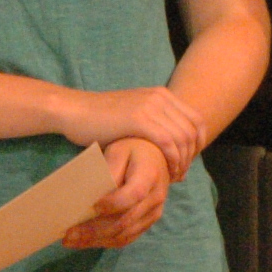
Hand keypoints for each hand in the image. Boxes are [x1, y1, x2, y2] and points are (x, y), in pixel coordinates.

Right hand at [55, 86, 205, 181]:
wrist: (74, 111)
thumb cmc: (97, 118)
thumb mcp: (131, 114)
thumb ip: (149, 121)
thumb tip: (163, 140)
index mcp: (161, 94)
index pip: (195, 119)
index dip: (198, 144)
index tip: (186, 162)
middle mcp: (160, 97)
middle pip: (193, 130)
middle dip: (192, 155)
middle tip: (181, 174)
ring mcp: (151, 107)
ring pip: (183, 138)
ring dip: (183, 161)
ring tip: (173, 176)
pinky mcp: (139, 120)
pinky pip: (168, 142)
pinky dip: (172, 160)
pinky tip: (166, 172)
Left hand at [62, 138, 170, 251]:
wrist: (156, 157)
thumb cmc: (133, 150)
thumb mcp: (119, 151)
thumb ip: (109, 170)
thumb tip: (93, 195)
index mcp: (149, 176)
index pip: (133, 195)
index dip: (112, 204)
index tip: (92, 206)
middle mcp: (155, 198)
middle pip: (124, 221)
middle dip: (94, 230)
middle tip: (68, 234)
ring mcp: (153, 213)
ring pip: (123, 235)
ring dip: (95, 241)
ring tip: (70, 241)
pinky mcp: (147, 223)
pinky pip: (126, 239)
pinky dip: (103, 242)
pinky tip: (84, 242)